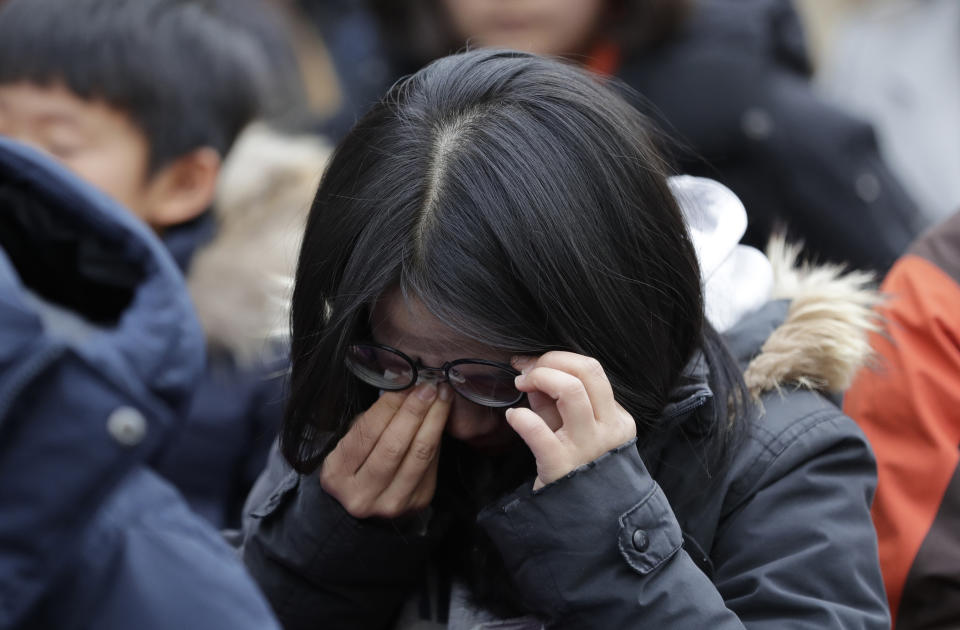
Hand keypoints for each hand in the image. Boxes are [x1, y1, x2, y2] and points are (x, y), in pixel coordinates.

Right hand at [320, 383, 451, 518]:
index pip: (367, 433)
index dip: (390, 404)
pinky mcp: (417, 503)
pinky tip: (441, 418)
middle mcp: (363, 495)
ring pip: (419, 455)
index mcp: (337, 475)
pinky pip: (431, 464)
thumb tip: (403, 389)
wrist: (365, 502)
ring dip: (434, 420)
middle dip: (415, 410)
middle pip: (395, 446)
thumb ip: (373, 420)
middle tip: (428, 386)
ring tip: (442, 396)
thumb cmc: (355, 464)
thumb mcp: (350, 441)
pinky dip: (437, 437)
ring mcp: (392, 503)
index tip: (406, 381)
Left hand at [506, 352, 635, 489]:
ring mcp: (587, 447)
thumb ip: (556, 403)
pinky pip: (539, 432)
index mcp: (617, 418)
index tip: (532, 363)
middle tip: (526, 370)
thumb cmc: (578, 471)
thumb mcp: (574, 432)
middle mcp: (608, 429)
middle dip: (551, 361)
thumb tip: (534, 373)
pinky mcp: (561, 467)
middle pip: (587, 371)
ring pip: (571, 391)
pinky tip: (513, 417)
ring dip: (540, 378)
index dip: (558, 358)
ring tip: (521, 385)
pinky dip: (521, 418)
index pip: (592, 370)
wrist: (587, 524)